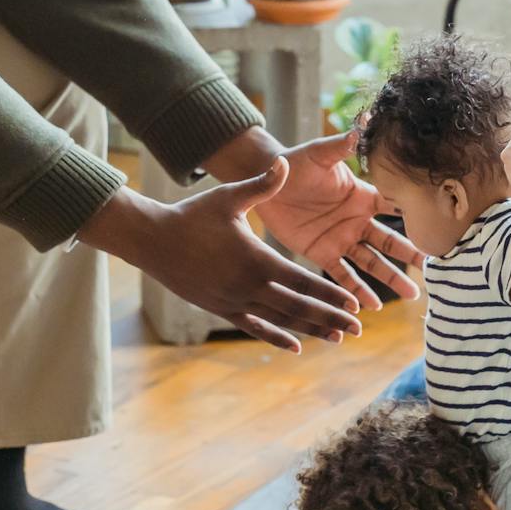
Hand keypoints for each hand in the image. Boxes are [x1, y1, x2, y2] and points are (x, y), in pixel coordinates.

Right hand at [80, 161, 362, 353]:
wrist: (153, 242)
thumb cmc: (192, 216)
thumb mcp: (228, 197)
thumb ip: (261, 185)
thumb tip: (284, 163)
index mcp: (255, 259)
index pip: (301, 281)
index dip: (329, 294)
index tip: (353, 304)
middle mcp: (248, 286)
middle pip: (297, 307)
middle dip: (329, 317)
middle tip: (358, 328)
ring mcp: (234, 302)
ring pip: (280, 320)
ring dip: (310, 329)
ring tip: (337, 338)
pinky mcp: (222, 309)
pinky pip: (255, 327)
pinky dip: (277, 337)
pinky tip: (297, 346)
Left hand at [257, 132, 425, 308]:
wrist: (269, 182)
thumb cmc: (296, 163)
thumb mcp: (319, 154)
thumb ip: (341, 146)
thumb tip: (362, 126)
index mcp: (362, 196)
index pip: (396, 207)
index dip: (417, 215)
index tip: (442, 226)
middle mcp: (357, 220)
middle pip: (390, 240)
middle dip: (411, 254)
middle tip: (434, 268)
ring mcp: (342, 239)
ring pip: (372, 262)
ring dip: (390, 277)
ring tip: (411, 294)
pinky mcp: (322, 252)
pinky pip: (342, 274)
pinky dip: (355, 290)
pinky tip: (370, 306)